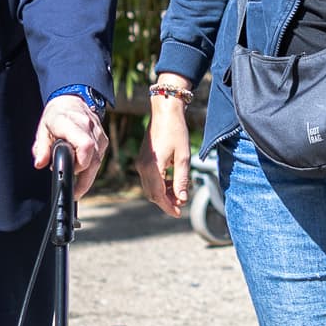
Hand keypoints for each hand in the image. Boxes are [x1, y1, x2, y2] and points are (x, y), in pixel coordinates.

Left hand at [31, 92, 107, 193]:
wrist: (72, 100)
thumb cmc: (56, 116)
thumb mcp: (42, 130)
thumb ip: (41, 148)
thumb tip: (40, 164)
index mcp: (70, 123)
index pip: (85, 145)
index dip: (80, 163)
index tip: (69, 172)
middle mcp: (88, 127)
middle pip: (94, 158)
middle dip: (84, 178)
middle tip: (75, 191)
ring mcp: (98, 133)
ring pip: (98, 161)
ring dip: (88, 176)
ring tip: (77, 187)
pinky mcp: (103, 139)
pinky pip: (100, 158)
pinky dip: (91, 167)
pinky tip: (82, 172)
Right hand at [137, 82, 193, 216]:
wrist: (165, 112)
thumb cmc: (176, 132)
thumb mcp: (183, 157)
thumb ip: (182, 179)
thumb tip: (182, 199)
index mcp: (152, 168)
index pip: (158, 195)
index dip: (168, 207)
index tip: (179, 214)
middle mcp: (142, 167)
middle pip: (152, 194)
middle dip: (167, 201)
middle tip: (182, 204)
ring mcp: (141, 163)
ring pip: (151, 187)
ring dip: (164, 193)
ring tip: (180, 192)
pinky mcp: (143, 160)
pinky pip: (150, 179)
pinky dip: (161, 184)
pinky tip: (173, 182)